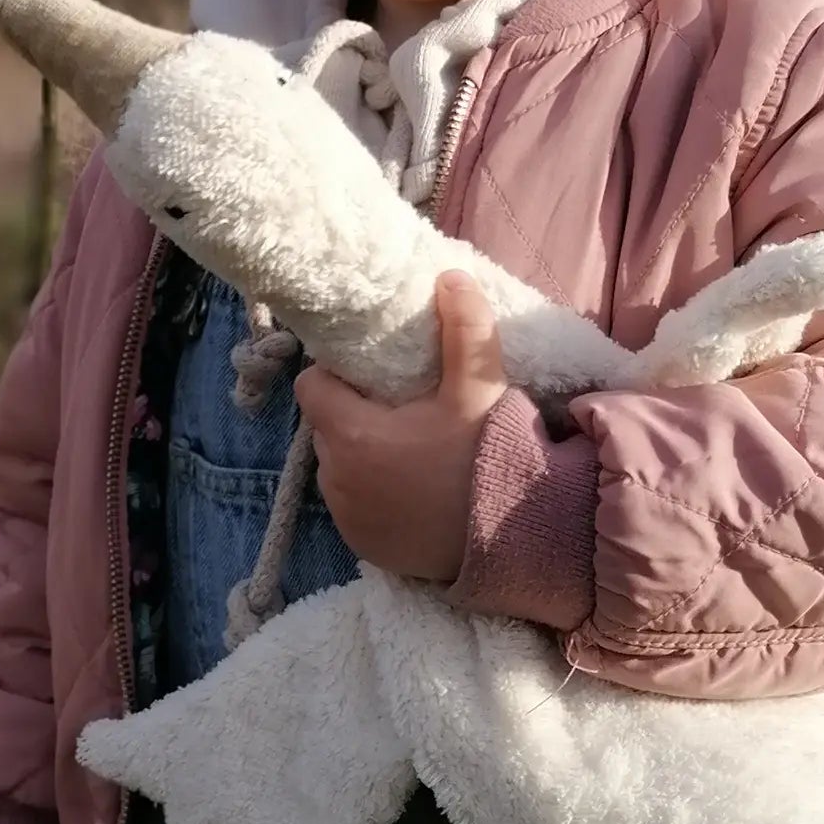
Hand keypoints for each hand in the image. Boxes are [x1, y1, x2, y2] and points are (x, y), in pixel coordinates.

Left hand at [295, 271, 507, 583]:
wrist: (511, 542)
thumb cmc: (487, 459)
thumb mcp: (479, 391)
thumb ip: (465, 331)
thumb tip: (449, 277)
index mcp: (350, 434)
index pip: (312, 387)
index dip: (338, 376)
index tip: (378, 378)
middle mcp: (335, 478)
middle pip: (327, 427)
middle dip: (354, 415)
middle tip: (405, 411)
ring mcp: (346, 517)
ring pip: (338, 467)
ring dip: (362, 456)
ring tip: (413, 452)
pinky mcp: (362, 546)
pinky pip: (354, 506)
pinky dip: (374, 495)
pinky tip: (414, 491)